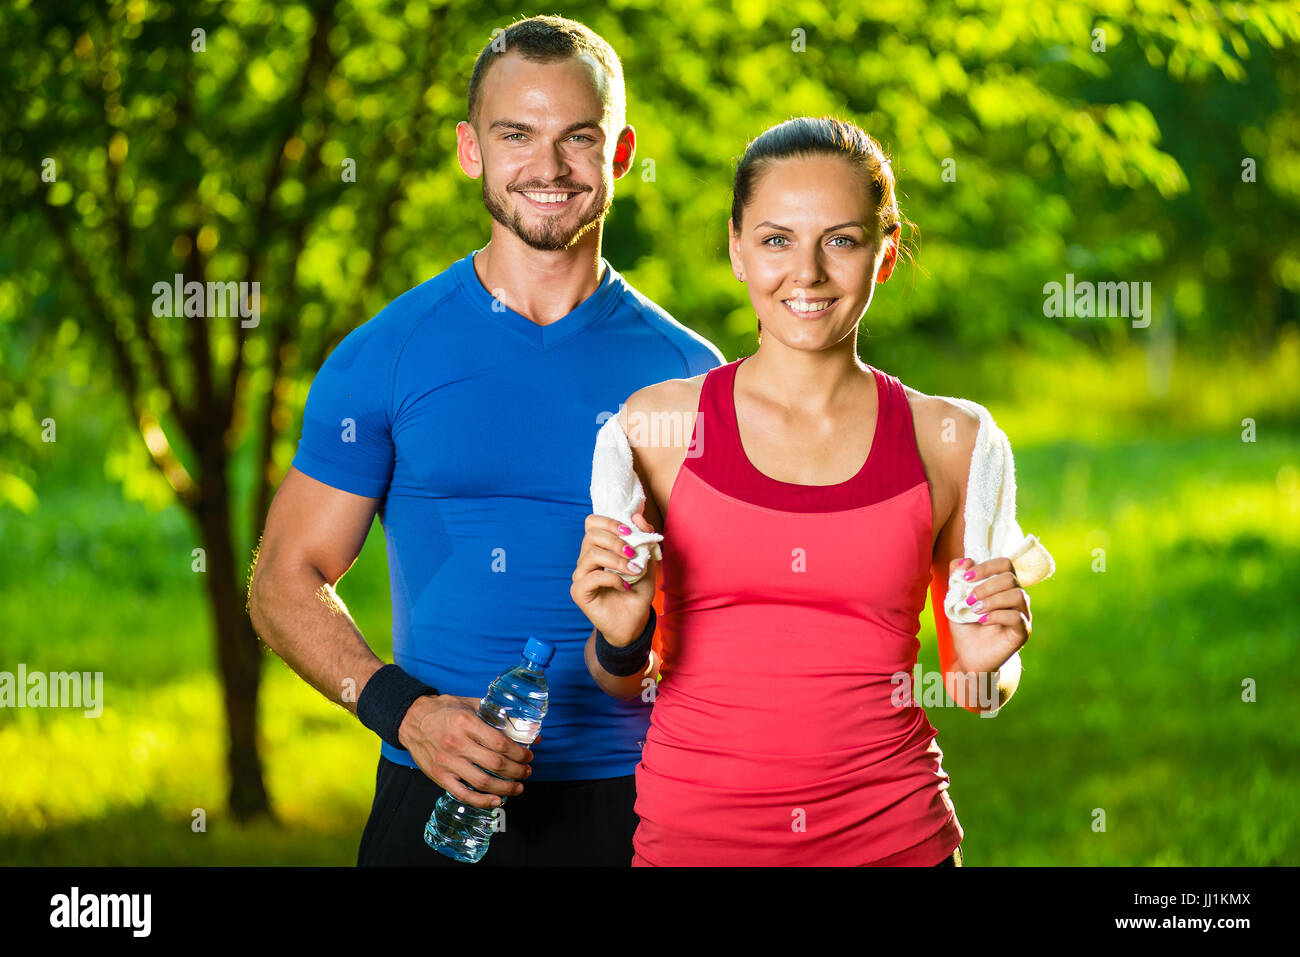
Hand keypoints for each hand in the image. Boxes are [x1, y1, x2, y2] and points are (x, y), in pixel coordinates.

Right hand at [397, 693, 537, 808]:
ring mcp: (447, 762)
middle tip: (526, 770)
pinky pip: (463, 794)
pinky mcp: (439, 776)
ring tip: (518, 787)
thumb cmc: (445, 710)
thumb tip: (527, 730)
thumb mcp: (471, 705)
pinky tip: (496, 801)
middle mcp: (456, 743)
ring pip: (482, 781)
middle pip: (495, 764)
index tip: (528, 755)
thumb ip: (498, 716)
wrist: (412, 720)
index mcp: (466, 722)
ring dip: (505, 788)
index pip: (500, 743)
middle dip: (517, 770)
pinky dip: (482, 801)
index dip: (519, 753)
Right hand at [571, 511, 656, 646]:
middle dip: (616, 542)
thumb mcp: (648, 561)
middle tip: (633, 554)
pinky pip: (592, 577)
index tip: (629, 532)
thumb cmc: (638, 591)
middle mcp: (586, 559)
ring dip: (617, 560)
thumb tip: (637, 517)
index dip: (610, 523)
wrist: (635, 621)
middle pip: (591, 535)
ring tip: (633, 570)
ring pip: (592, 555)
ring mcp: (580, 576)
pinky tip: (625, 586)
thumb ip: (644, 538)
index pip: (592, 523)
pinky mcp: (579, 592)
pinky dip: (613, 579)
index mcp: (599, 548)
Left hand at [947, 556, 1031, 675]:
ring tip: (974, 610)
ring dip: (992, 600)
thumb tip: (964, 560)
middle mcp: (1016, 597)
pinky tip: (982, 621)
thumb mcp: (955, 601)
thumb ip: (957, 579)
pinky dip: (997, 615)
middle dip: (986, 585)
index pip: (1004, 564)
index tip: (966, 577)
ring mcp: (1022, 614)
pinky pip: (1017, 617)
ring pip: (1017, 595)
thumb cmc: (966, 627)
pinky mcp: (1023, 631)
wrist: (969, 656)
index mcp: (1002, 586)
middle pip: (1010, 578)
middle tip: (969, 599)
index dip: (985, 566)